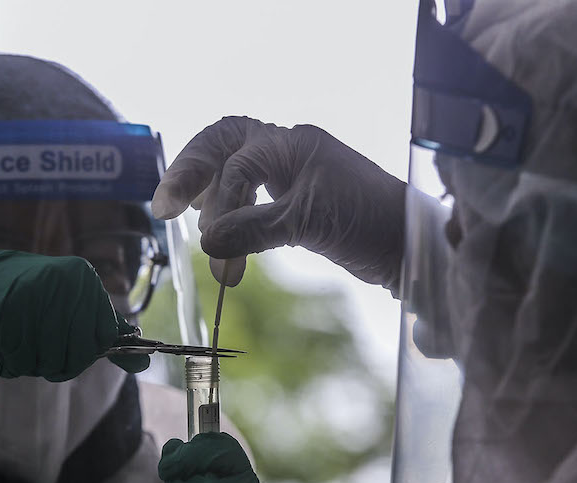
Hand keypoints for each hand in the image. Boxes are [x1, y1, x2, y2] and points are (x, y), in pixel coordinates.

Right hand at [0, 249, 148, 377]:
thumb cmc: (30, 298)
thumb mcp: (73, 306)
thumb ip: (106, 333)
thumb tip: (144, 361)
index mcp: (84, 280)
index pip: (102, 339)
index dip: (84, 350)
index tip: (65, 339)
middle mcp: (63, 285)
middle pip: (76, 357)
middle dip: (56, 361)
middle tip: (37, 344)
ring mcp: (34, 298)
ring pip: (47, 364)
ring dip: (30, 362)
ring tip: (18, 338)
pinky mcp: (4, 315)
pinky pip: (18, 363)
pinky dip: (9, 362)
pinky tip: (1, 340)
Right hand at [151, 116, 405, 290]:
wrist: (411, 245)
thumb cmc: (368, 224)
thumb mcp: (308, 223)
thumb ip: (253, 229)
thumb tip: (205, 242)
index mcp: (291, 144)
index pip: (236, 163)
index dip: (220, 203)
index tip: (211, 244)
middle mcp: (288, 150)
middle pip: (223, 144)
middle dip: (191, 173)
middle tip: (165, 208)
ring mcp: (292, 173)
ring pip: (234, 169)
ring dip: (212, 199)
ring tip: (202, 235)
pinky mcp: (297, 200)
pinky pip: (251, 195)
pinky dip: (232, 212)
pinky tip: (223, 234)